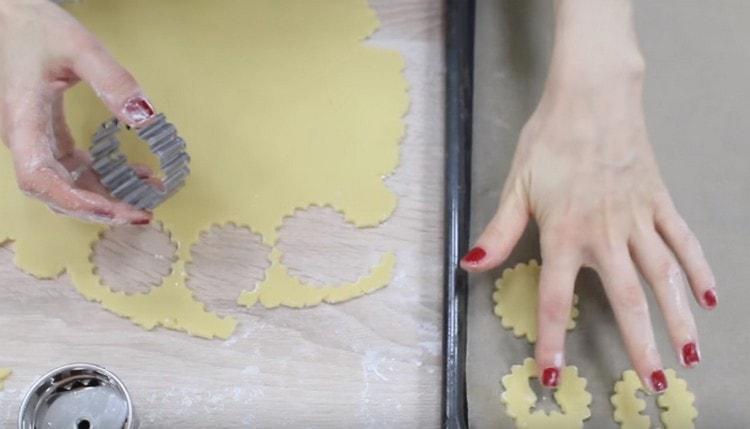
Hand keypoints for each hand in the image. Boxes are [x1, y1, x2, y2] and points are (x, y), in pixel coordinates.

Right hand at [0, 0, 156, 223]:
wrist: (10, 12)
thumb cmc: (34, 26)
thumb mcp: (79, 47)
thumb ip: (113, 80)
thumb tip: (146, 118)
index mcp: (23, 123)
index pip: (41, 181)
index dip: (77, 203)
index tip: (117, 210)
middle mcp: (26, 138)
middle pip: (56, 192)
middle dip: (100, 208)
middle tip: (143, 213)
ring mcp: (36, 138)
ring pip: (67, 184)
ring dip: (106, 195)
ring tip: (149, 196)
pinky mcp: (48, 133)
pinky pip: (75, 166)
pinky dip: (105, 175)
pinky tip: (137, 174)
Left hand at [462, 0, 716, 393]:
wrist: (592, 97)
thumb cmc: (549, 139)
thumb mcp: (516, 185)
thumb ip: (499, 230)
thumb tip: (472, 264)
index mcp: (565, 234)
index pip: (555, 298)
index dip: (552, 339)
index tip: (555, 375)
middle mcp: (606, 234)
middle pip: (627, 300)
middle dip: (640, 345)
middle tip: (652, 385)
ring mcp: (638, 218)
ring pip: (664, 277)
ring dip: (678, 318)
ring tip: (690, 356)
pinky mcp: (658, 201)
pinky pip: (684, 240)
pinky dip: (699, 269)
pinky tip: (712, 297)